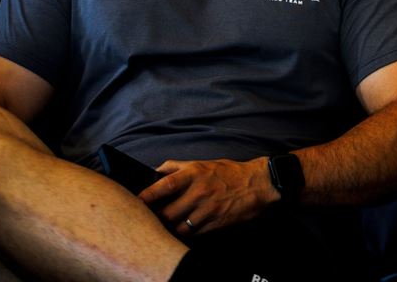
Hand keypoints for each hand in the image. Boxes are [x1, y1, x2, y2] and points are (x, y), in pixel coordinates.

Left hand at [138, 157, 277, 236]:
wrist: (259, 184)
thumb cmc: (229, 172)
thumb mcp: (203, 163)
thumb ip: (177, 166)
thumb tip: (154, 171)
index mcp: (194, 174)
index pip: (163, 186)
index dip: (146, 196)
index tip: (137, 202)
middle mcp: (199, 191)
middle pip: (167, 213)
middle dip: (157, 218)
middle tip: (151, 219)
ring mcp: (208, 209)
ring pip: (178, 227)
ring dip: (171, 228)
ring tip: (168, 226)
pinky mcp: (215, 223)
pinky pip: (193, 234)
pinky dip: (187, 233)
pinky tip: (186, 229)